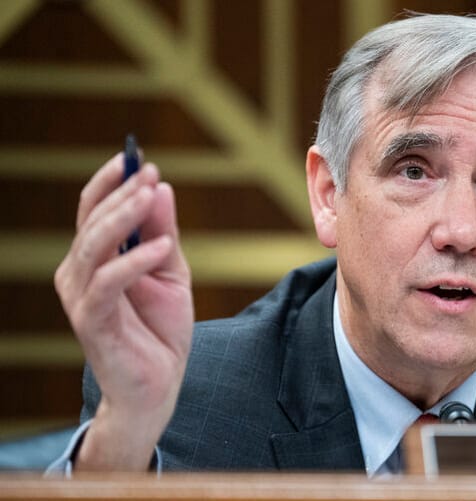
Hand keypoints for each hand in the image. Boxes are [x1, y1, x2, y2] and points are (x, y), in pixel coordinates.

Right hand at [54, 153, 193, 469]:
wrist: (159, 386)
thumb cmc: (161, 331)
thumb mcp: (172, 273)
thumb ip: (165, 234)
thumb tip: (161, 187)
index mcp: (95, 259)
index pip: (94, 210)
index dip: (112, 182)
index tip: (138, 158)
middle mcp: (79, 274)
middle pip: (92, 222)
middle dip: (121, 193)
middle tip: (148, 172)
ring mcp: (82, 298)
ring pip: (93, 246)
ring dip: (124, 217)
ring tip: (151, 195)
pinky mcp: (91, 322)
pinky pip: (108, 283)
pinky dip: (136, 261)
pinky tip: (164, 247)